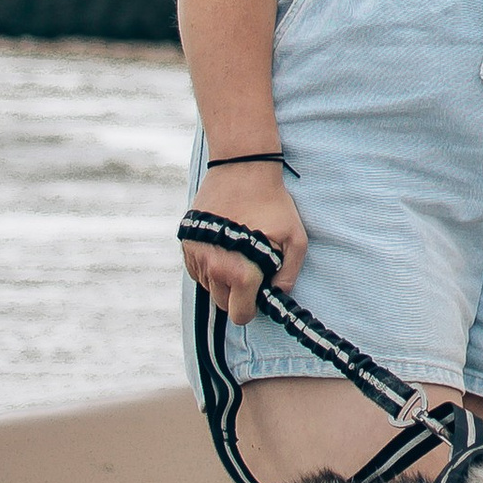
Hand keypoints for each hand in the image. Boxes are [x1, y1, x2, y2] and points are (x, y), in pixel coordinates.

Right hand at [183, 164, 306, 323]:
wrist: (241, 168)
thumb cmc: (273, 204)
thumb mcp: (296, 239)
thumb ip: (289, 274)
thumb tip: (277, 294)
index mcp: (240, 272)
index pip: (240, 314)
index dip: (253, 307)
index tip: (260, 291)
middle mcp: (213, 268)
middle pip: (223, 303)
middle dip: (238, 294)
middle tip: (252, 269)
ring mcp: (196, 256)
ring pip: (209, 286)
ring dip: (222, 279)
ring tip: (240, 251)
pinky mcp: (186, 244)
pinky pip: (197, 270)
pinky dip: (209, 266)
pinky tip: (225, 245)